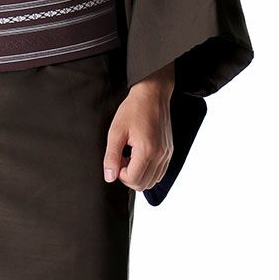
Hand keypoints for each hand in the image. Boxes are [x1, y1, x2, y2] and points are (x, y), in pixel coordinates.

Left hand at [103, 62, 174, 190]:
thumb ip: (111, 157)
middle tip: (122, 159)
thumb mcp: (116, 132)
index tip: (116, 159)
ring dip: (138, 175)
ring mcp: (167, 154)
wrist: (152, 94)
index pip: (132, 180)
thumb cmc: (133, 109)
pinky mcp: (169, 152)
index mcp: (147, 150)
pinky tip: (140, 157)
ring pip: (152, 181)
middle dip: (128, 177)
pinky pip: (159, 173)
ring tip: (131, 157)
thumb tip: (109, 177)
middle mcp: (160, 155)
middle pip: (143, 184)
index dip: (119, 174)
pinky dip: (148, 171)